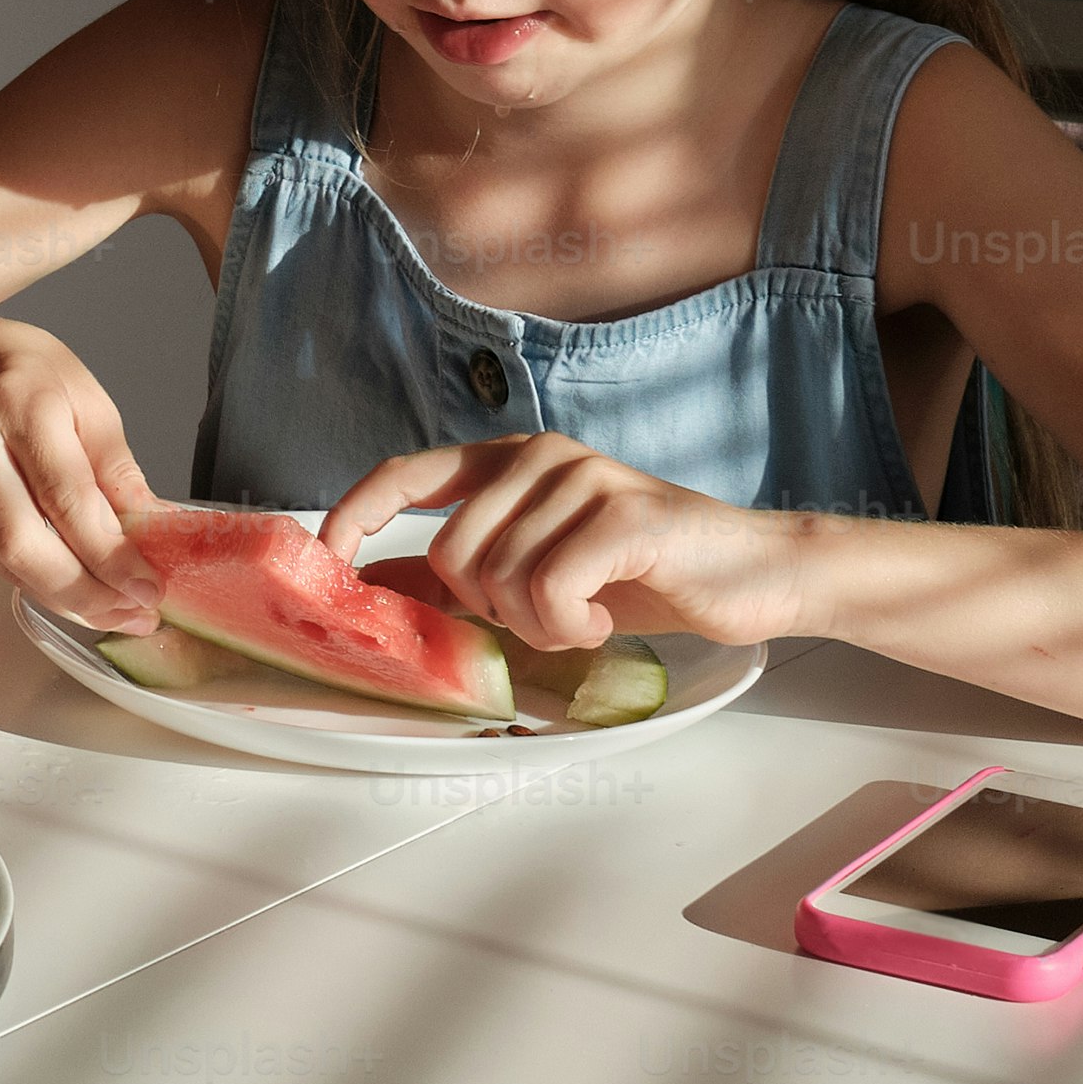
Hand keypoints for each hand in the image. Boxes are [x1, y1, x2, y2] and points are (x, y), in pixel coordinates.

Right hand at [0, 304, 160, 630]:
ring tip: (112, 609)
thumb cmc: (4, 367)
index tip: (148, 586)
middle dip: (85, 595)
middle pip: (24, 545)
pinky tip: (68, 582)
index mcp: (17, 403)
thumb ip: (113, 462)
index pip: (67, 497)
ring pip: (4, 563)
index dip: (111, 555)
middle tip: (132, 614)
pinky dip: (34, 579)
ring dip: (64, 598)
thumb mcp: (77, 388)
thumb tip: (152, 526)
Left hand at [317, 435, 818, 653]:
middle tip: (547, 618)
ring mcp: (583, 479)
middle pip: (451, 553)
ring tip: (584, 616)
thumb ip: (467, 573)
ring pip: (500, 579)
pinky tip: (604, 618)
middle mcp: (540, 457)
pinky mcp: (623, 516)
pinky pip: (549, 591)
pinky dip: (570, 626)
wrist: (753, 576)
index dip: (355, 514)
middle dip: (488, 610)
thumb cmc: (643, 576)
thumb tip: (377, 586)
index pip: (405, 473)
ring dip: (538, 625)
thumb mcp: (540, 574)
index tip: (329, 559)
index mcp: (510, 462)